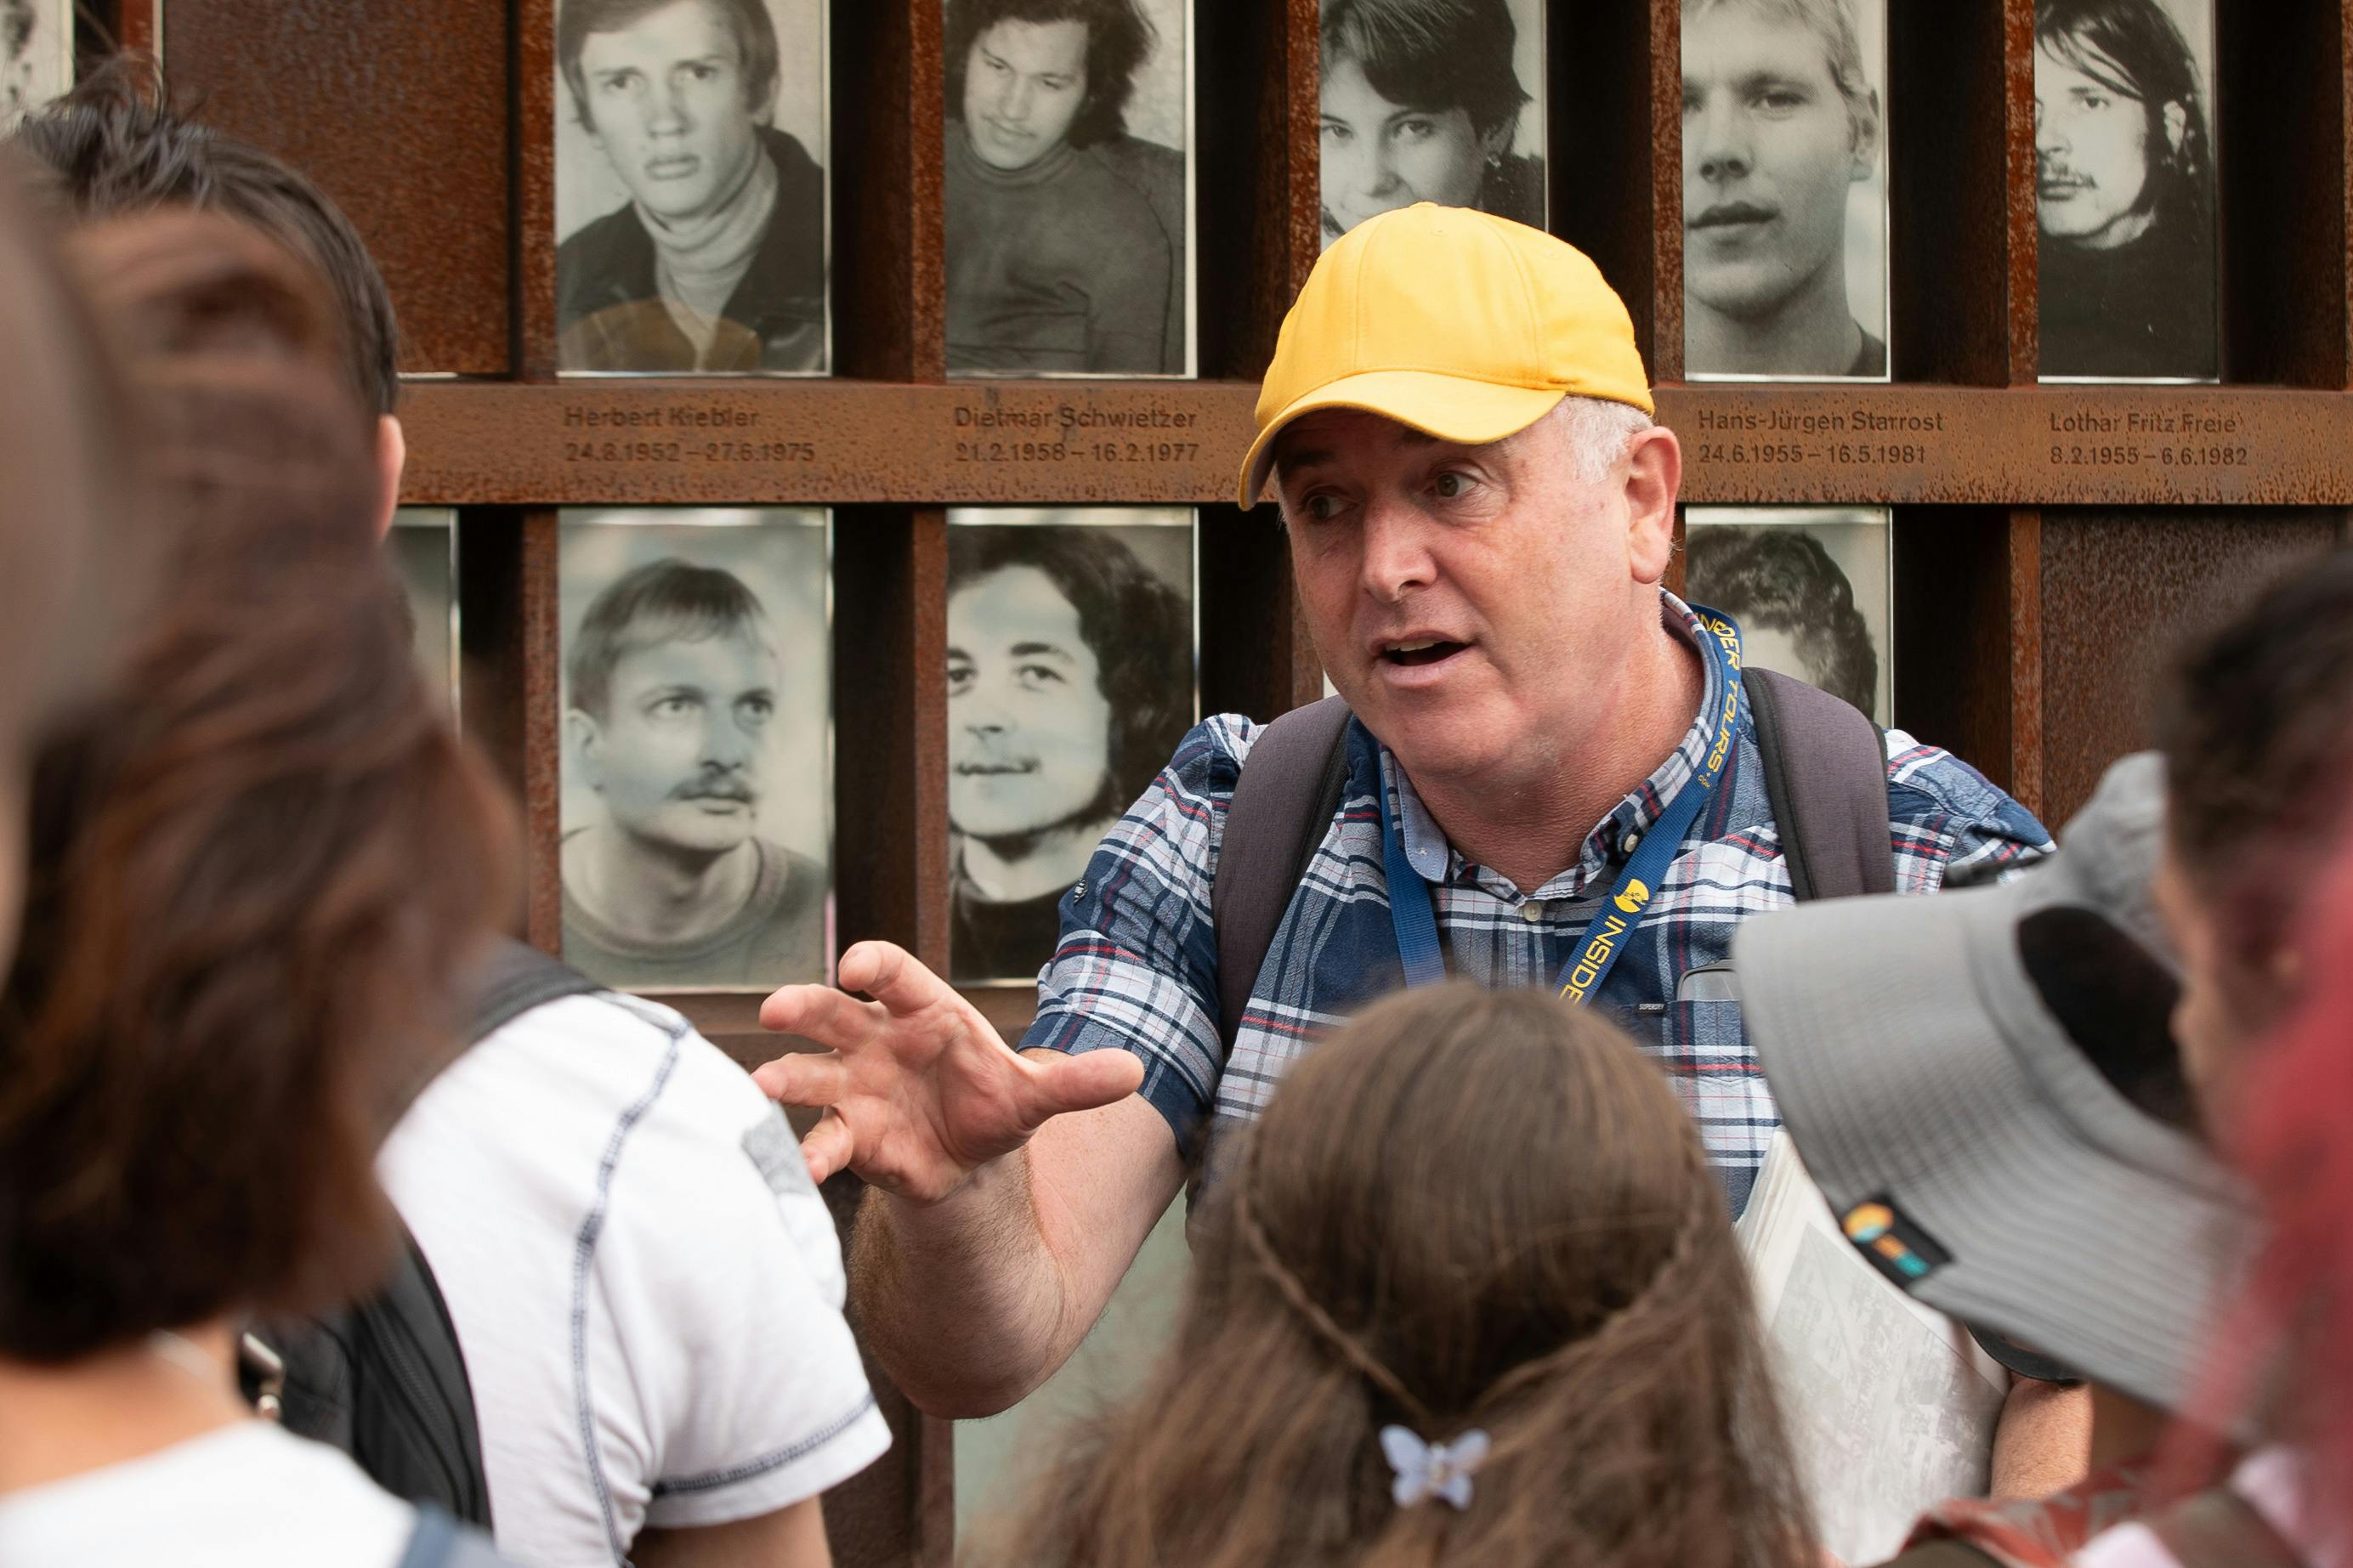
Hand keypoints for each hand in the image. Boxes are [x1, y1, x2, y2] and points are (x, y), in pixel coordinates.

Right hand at [753, 941, 1143, 1202]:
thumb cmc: (991, 1103)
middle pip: (831, 1012)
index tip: (856, 967)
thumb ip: (1076, 1082)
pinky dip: (808, 1152)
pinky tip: (798, 1167)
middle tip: (775, 1008)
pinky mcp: (848, 1135)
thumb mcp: (1036, 1095)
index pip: (893, 974)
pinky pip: (822, 1139)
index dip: (872, 965)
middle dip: (803, 1006)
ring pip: (809, 1071)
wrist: (967, 1155)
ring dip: (785, 1076)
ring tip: (761, 1088)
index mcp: (922, 1012)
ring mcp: (853, 1086)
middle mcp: (876, 1040)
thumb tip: (1136, 1070)